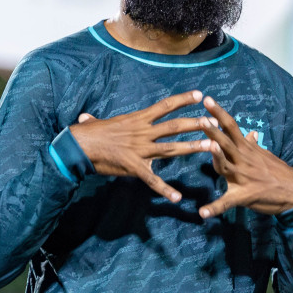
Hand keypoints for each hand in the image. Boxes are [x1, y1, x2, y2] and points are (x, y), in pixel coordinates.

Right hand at [69, 90, 215, 202]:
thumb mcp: (93, 123)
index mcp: (136, 119)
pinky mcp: (134, 166)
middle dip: (196, 123)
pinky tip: (177, 197)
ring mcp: (140, 149)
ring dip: (193, 147)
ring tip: (213, 146)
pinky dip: (165, 189)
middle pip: (174, 126)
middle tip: (215, 122)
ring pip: (172, 148)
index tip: (199, 94)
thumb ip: (94, 121)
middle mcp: (142, 132)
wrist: (77, 146)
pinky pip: (152, 179)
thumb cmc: (84, 134)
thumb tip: (85, 118)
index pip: (164, 106)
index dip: (182, 100)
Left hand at [198, 96, 292, 217]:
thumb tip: (250, 133)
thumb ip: (252, 145)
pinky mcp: (244, 196)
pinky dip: (214, 208)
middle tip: (202, 119)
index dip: (219, 114)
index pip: (230, 128)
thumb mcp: (265, 156)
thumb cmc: (278, 173)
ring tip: (207, 147)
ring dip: (216, 156)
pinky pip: (227, 202)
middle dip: (213, 131)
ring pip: (226, 165)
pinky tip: (203, 213)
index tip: (206, 100)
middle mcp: (243, 160)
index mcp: (246, 150)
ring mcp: (243, 177)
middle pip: (226, 142)